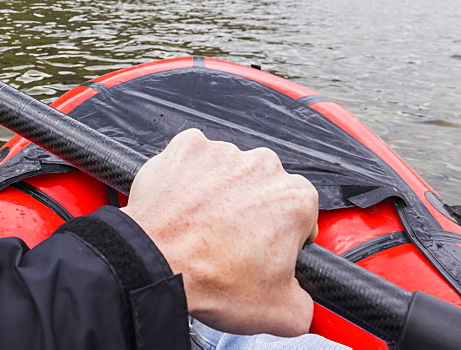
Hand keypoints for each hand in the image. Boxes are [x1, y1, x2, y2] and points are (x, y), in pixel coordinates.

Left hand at [122, 129, 317, 336]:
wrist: (154, 263)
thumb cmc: (211, 279)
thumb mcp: (282, 313)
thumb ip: (306, 303)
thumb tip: (300, 300)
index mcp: (295, 198)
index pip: (301, 215)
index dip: (284, 239)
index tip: (266, 252)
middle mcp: (262, 165)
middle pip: (265, 188)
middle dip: (252, 211)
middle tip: (229, 242)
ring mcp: (221, 152)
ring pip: (228, 172)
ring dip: (219, 192)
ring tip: (201, 225)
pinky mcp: (185, 147)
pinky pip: (192, 158)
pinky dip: (188, 176)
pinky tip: (183, 204)